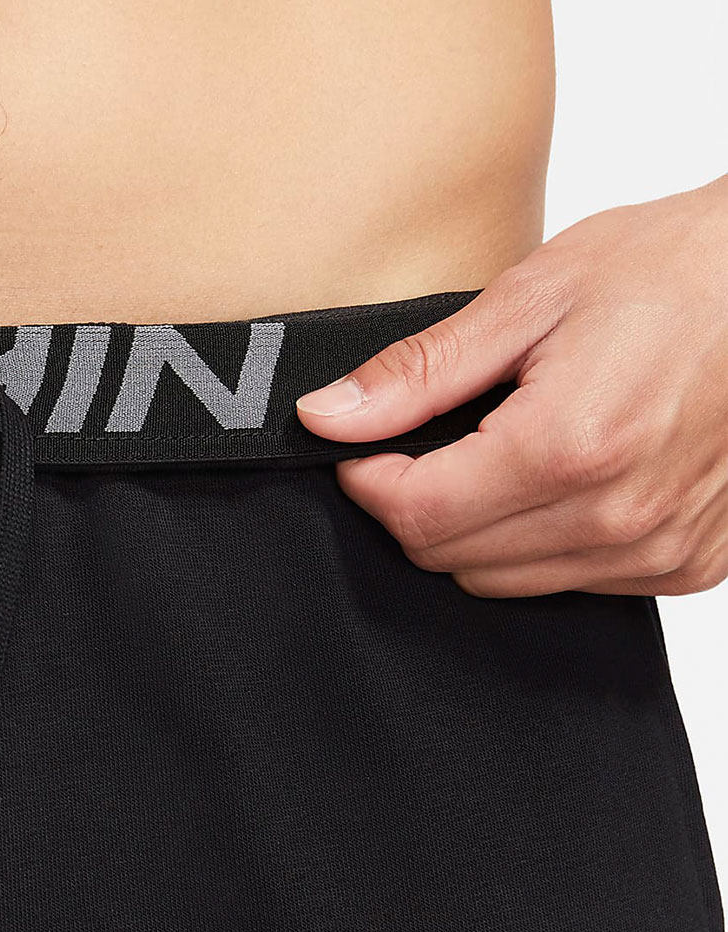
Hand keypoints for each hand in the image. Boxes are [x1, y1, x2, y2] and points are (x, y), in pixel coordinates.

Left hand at [295, 178, 727, 596]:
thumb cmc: (680, 269)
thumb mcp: (533, 296)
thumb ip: (419, 373)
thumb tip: (326, 418)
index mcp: (569, 447)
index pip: (416, 516)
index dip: (370, 481)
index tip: (368, 446)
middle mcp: (617, 517)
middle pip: (450, 559)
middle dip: (419, 504)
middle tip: (439, 439)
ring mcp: (658, 551)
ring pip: (503, 583)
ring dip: (478, 529)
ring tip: (510, 447)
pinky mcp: (686, 565)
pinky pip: (570, 583)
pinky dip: (543, 542)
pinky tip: (566, 477)